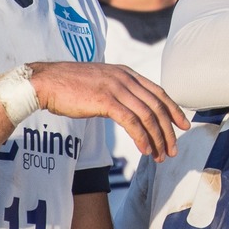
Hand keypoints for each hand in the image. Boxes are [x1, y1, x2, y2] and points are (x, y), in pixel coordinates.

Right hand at [28, 62, 188, 159]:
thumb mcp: (100, 84)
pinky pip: (131, 121)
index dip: (173, 110)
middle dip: (169, 130)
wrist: (45, 82)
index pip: (159, 92)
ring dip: (157, 138)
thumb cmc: (69, 86)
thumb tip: (129, 110)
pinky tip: (145, 150)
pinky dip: (141, 137)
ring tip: (160, 155)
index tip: (183, 125)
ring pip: (147, 115)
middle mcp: (126, 78)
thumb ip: (117, 93)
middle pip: (157, 106)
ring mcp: (116, 88)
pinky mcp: (106, 100)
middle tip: (173, 149)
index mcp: (127, 73)